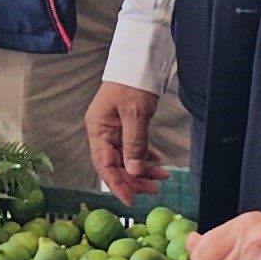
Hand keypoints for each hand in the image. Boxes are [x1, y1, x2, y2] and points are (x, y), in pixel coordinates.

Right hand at [87, 82, 166, 201]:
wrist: (140, 60)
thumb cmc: (132, 81)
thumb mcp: (134, 114)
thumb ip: (134, 144)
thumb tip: (134, 171)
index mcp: (98, 129)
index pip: (104, 165)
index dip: (117, 184)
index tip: (130, 199)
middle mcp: (103, 131)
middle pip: (116, 164)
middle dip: (134, 179)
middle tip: (153, 189)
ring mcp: (115, 129)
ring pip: (128, 157)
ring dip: (144, 169)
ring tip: (162, 177)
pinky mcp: (127, 125)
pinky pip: (134, 147)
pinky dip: (146, 156)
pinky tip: (158, 161)